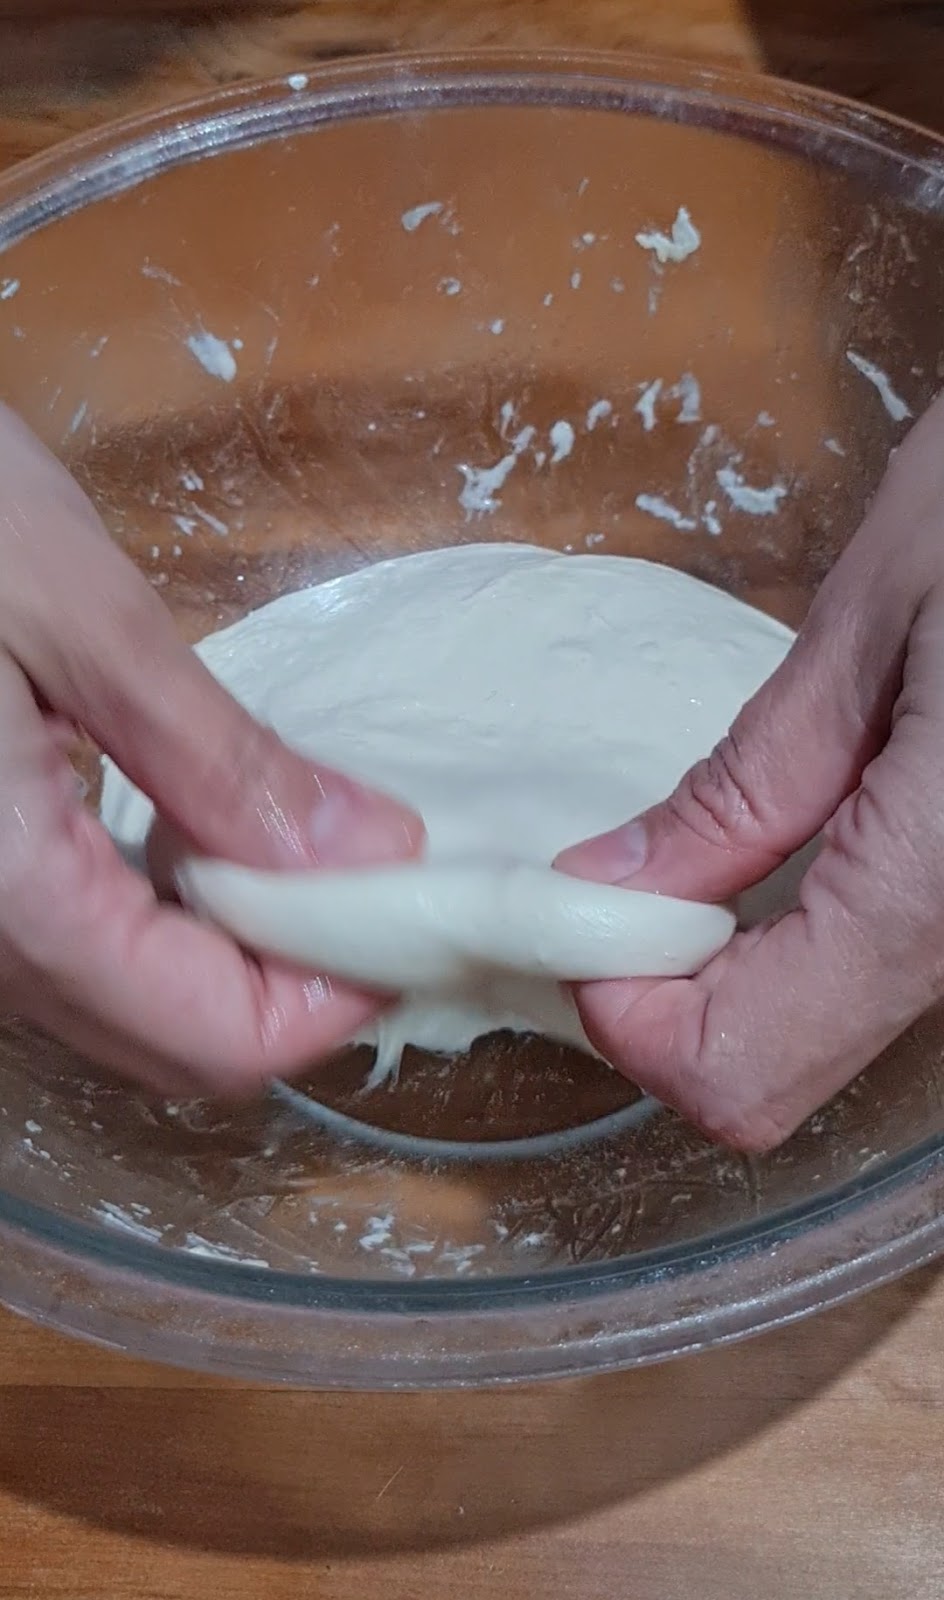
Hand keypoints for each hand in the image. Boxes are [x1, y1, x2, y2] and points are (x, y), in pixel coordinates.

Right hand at [0, 405, 422, 1096]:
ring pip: (127, 1009)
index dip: (335, 995)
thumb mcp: (82, 615)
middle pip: (175, 1045)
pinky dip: (165, 921)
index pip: (217, 1039)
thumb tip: (372, 854)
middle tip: (369, 871)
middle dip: (293, 979)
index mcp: (12, 898)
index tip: (409, 907)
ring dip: (234, 952)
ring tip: (300, 847)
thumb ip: (223, 760)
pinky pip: (80, 952)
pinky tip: (195, 833)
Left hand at [557, 392, 943, 1150]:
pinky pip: (889, 981)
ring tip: (715, 861)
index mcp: (941, 884)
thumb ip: (746, 785)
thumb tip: (612, 890)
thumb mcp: (878, 622)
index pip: (738, 1070)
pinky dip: (812, 951)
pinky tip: (805, 850)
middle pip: (780, 1080)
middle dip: (676, 1003)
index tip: (593, 910)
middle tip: (640, 883)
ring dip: (743, 980)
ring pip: (834, 1039)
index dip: (629, 1015)